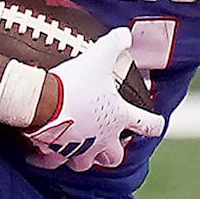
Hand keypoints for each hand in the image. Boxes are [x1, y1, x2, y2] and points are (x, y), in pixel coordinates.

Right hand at [20, 26, 162, 174]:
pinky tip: (43, 154)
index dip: (154, 124)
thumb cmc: (75, 82)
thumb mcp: (99, 56)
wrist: (42, 101)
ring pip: (84, 164)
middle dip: (111, 153)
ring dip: (82, 158)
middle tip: (107, 145)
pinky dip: (49, 159)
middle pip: (113, 157)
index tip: (157, 125)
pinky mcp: (56, 153)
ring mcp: (79, 149)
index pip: (147, 125)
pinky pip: (53, 161)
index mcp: (118, 117)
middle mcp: (102, 139)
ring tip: (76, 148)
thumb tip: (126, 33)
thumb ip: (115, 43)